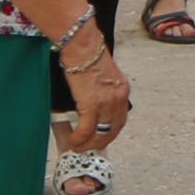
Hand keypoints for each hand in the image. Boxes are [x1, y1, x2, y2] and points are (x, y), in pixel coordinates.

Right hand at [54, 39, 130, 153]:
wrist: (82, 46)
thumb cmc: (87, 54)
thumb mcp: (102, 74)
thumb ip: (102, 89)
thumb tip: (91, 102)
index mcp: (122, 90)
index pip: (120, 118)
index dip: (110, 131)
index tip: (101, 138)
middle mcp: (118, 98)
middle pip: (113, 130)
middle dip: (100, 142)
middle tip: (88, 147)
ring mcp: (106, 103)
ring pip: (100, 133)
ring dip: (88, 144)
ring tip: (77, 147)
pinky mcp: (91, 104)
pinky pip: (86, 129)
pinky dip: (79, 138)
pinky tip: (73, 141)